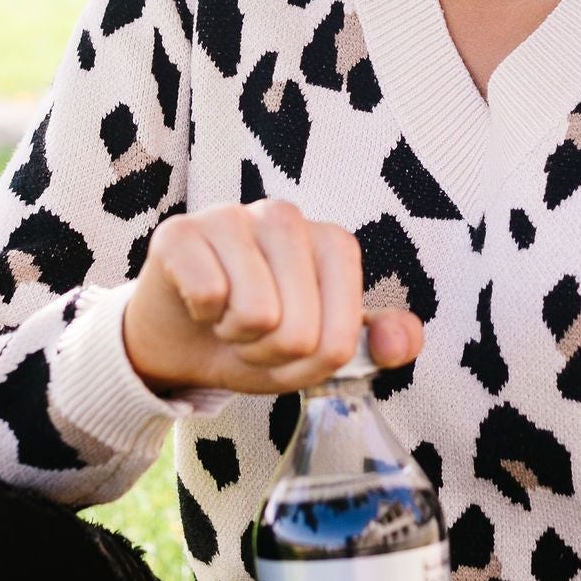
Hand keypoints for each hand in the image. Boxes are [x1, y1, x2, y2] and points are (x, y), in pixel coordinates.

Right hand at [123, 198, 423, 397]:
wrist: (179, 336)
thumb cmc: (255, 336)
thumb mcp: (318, 350)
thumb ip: (371, 344)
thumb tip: (401, 345)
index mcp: (331, 242)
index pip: (340, 337)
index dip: (309, 364)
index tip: (289, 350)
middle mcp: (286, 217)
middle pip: (299, 331)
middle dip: (269, 354)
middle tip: (251, 337)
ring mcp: (231, 216)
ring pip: (256, 313)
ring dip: (235, 337)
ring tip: (226, 319)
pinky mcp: (181, 230)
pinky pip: (207, 293)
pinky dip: (201, 316)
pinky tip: (198, 303)